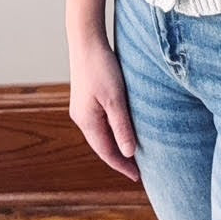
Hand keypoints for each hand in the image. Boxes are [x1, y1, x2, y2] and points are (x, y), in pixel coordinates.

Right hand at [67, 32, 140, 182]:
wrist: (86, 41)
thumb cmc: (101, 67)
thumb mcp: (115, 99)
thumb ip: (122, 127)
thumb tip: (129, 153)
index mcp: (87, 121)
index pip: (107, 153)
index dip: (122, 166)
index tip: (138, 177)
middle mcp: (81, 118)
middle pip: (102, 146)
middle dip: (120, 159)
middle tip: (139, 171)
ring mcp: (82, 109)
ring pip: (101, 135)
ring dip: (116, 146)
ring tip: (133, 155)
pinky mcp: (86, 99)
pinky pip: (100, 123)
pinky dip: (112, 132)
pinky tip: (123, 131)